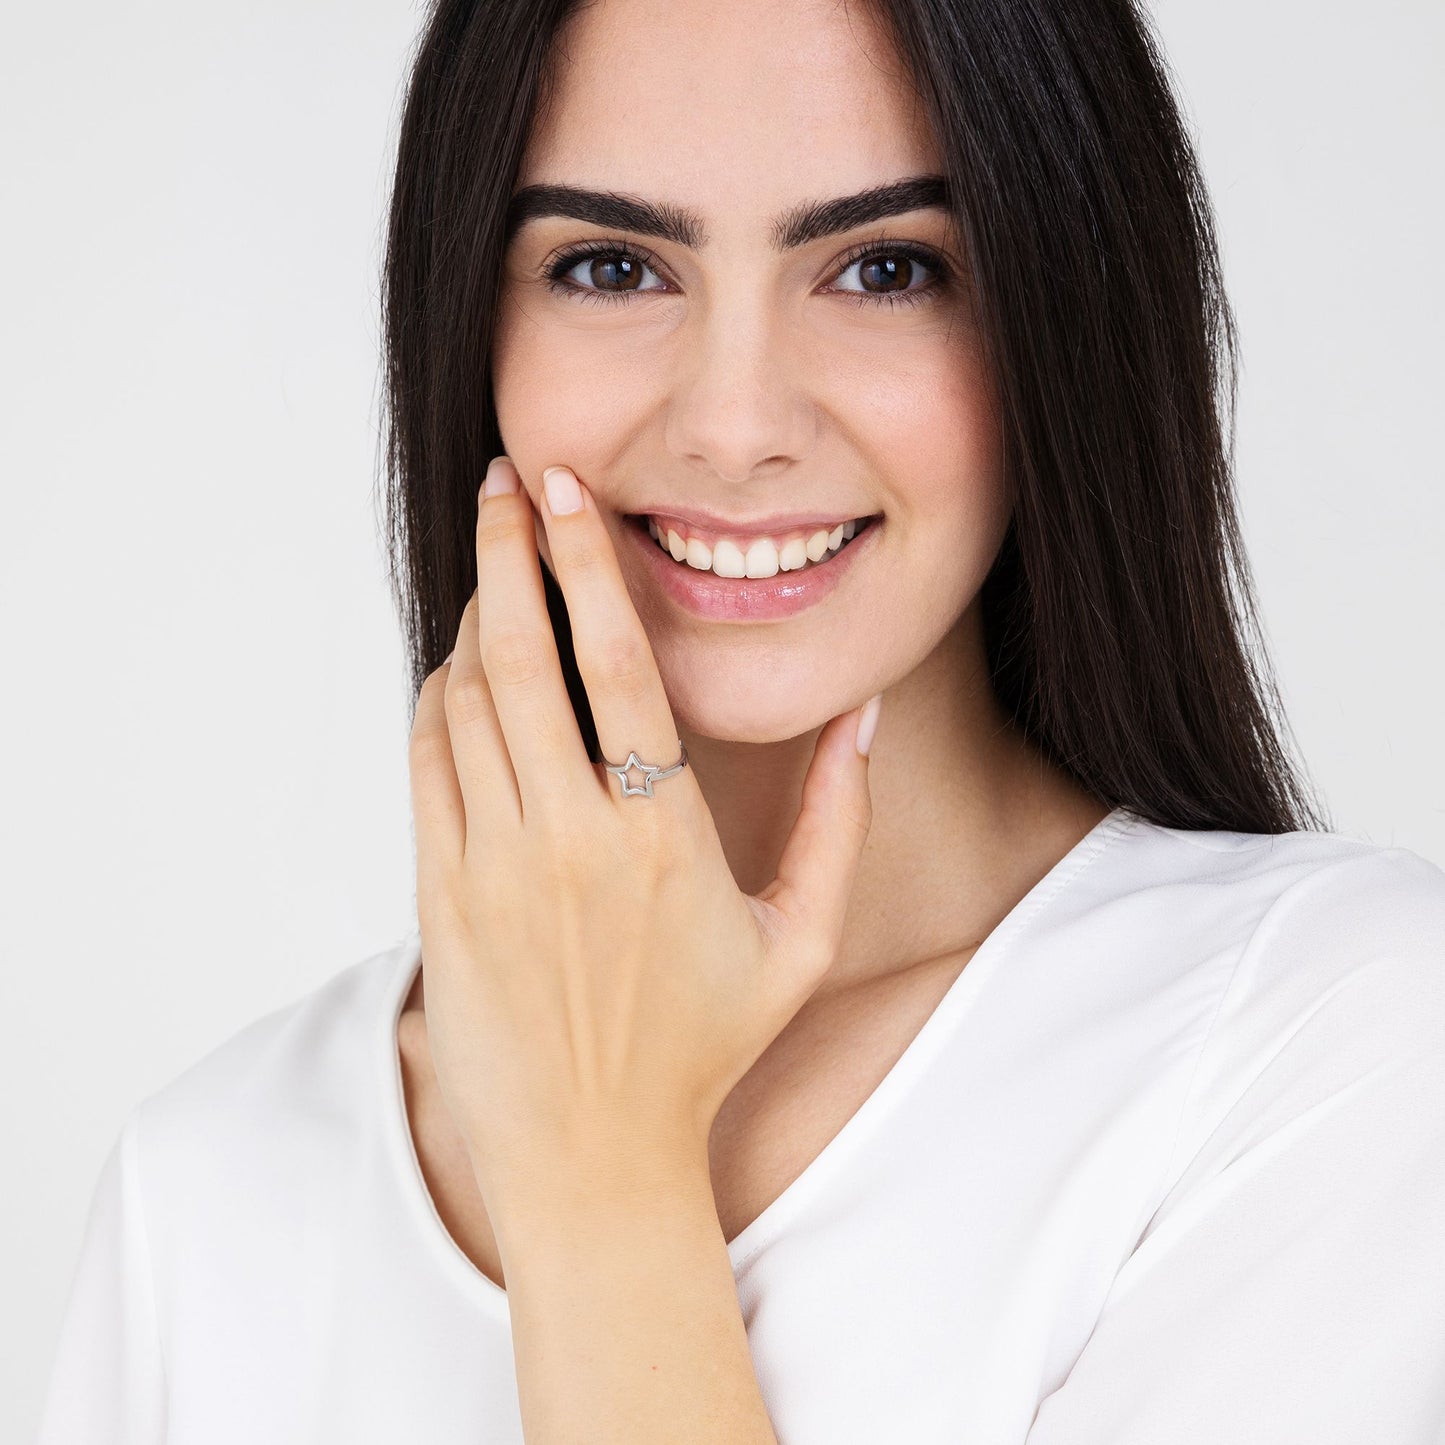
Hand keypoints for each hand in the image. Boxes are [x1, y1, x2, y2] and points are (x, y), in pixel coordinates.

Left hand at [407, 455, 882, 1236]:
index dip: (584, 562)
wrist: (591, 1153)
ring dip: (471, 621)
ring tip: (492, 568)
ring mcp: (492, 867)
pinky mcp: (441, 896)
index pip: (613, 662)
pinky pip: (427, 765)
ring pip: (462, 703)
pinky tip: (457, 667)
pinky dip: (435, 700)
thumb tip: (863, 717)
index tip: (565, 490)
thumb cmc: (702, 1047)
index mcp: (662, 835)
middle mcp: (568, 839)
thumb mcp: (800, 943)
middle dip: (506, 552)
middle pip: (518, 658)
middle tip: (505, 484)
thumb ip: (839, 824)